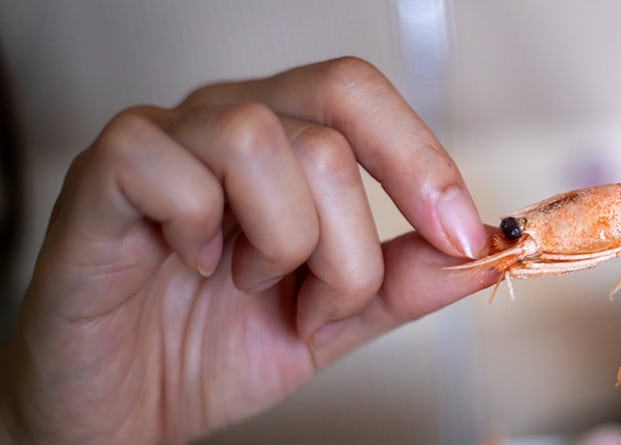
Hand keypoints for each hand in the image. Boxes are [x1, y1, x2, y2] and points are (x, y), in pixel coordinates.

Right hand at [1, 57, 493, 444]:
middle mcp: (224, 126)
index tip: (460, 236)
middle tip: (326, 299)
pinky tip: (189, 268)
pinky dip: (200, 234)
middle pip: (329, 125)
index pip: (362, 99)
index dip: (422, 160)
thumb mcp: (333, 320)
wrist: (116, 412)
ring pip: (261, 141)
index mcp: (283, 144)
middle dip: (351, 238)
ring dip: (280, 242)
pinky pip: (172, 167)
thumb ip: (404, 281)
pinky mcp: (102, 177)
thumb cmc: (205, 351)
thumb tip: (482, 248)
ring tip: (249, 286)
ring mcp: (163, 144)